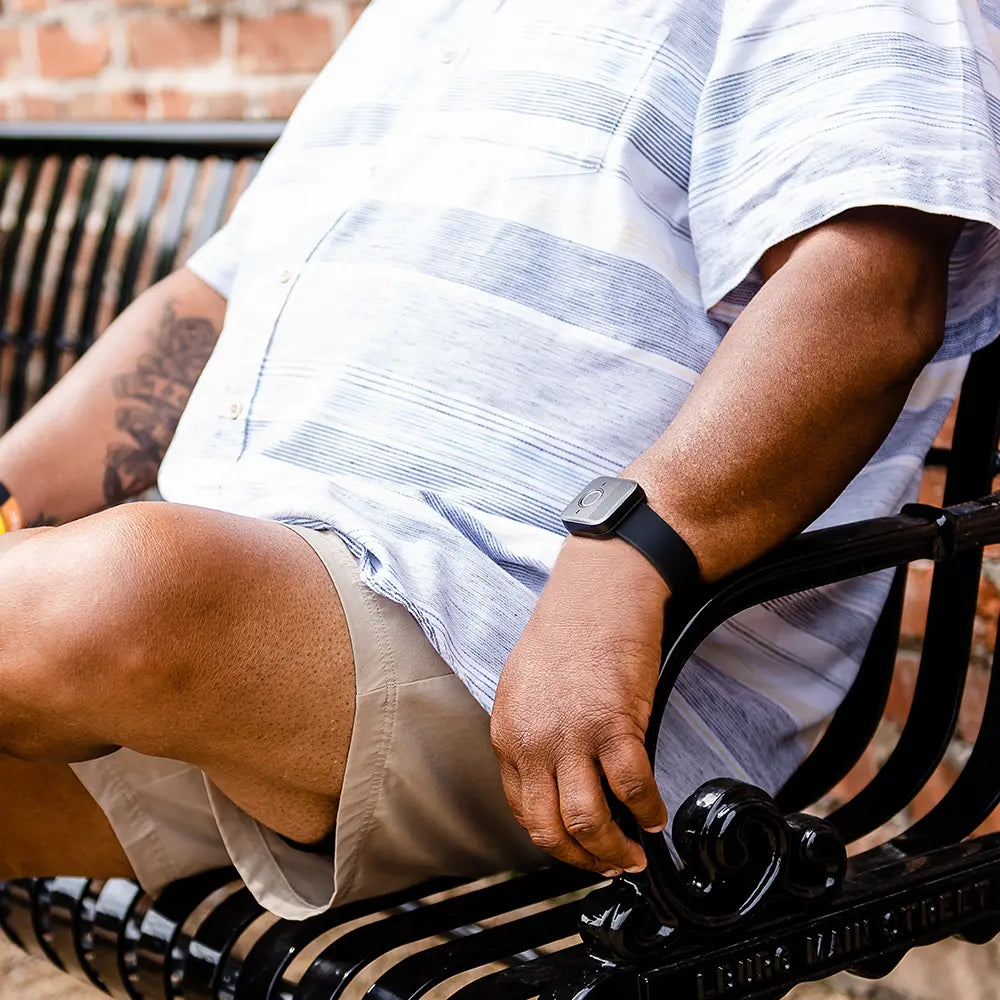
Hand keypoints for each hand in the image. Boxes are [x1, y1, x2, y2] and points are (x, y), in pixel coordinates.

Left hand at [491, 535, 669, 876]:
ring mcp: (573, 735)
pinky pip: (633, 789)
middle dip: (582, 859)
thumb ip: (531, 735)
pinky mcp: (615, 724)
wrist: (599, 592)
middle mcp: (533, 741)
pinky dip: (649, 813)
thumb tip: (552, 777)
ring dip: (614, 850)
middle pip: (549, 827)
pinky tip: (657, 816)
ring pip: (587, 821)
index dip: (552, 839)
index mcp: (507, 734)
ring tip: (633, 855)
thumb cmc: (566, 631)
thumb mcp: (524, 687)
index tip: (575, 846)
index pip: (521, 811)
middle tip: (607, 864)